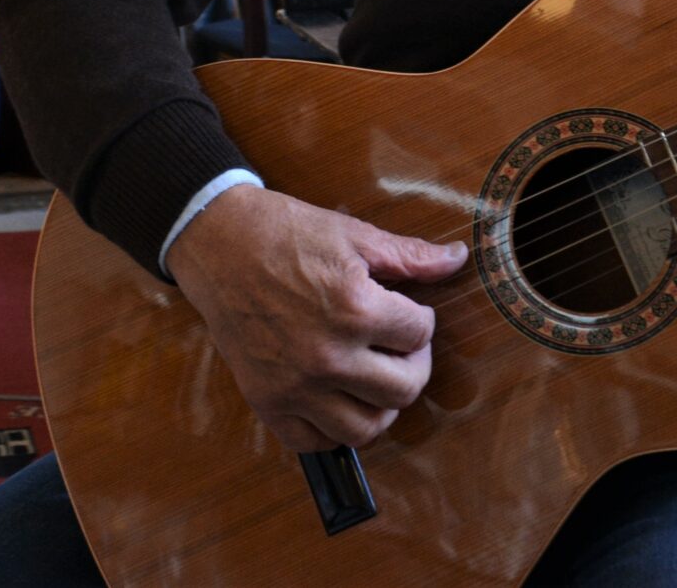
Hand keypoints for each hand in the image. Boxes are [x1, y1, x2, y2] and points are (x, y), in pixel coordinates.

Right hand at [163, 185, 468, 452]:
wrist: (219, 244)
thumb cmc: (286, 233)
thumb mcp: (354, 235)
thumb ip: (410, 256)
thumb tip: (458, 260)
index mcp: (354, 309)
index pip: (420, 333)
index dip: (422, 318)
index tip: (407, 310)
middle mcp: (327, 357)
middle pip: (405, 390)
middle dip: (414, 364)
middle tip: (401, 346)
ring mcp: (295, 386)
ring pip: (366, 428)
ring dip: (381, 405)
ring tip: (376, 376)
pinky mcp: (267, 401)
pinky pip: (314, 442)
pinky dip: (333, 429)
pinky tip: (338, 398)